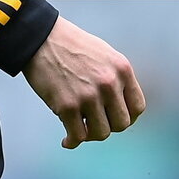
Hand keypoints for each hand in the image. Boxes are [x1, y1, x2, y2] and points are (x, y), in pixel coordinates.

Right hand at [23, 16, 144, 148]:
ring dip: (90, 133)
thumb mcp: (104, 54)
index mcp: (121, 68)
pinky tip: (67, 139)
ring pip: (101, 133)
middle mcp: (109, 83)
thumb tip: (120, 105)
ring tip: (80, 126)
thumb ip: (116, 77)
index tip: (115, 118)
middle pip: (121, 124)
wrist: (41, 37)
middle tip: (95, 121)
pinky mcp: (68, 106)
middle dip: (108, 125)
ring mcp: (89, 95)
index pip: (137, 107)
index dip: (127, 117)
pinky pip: (78, 137)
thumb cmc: (70, 44)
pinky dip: (72, 141)